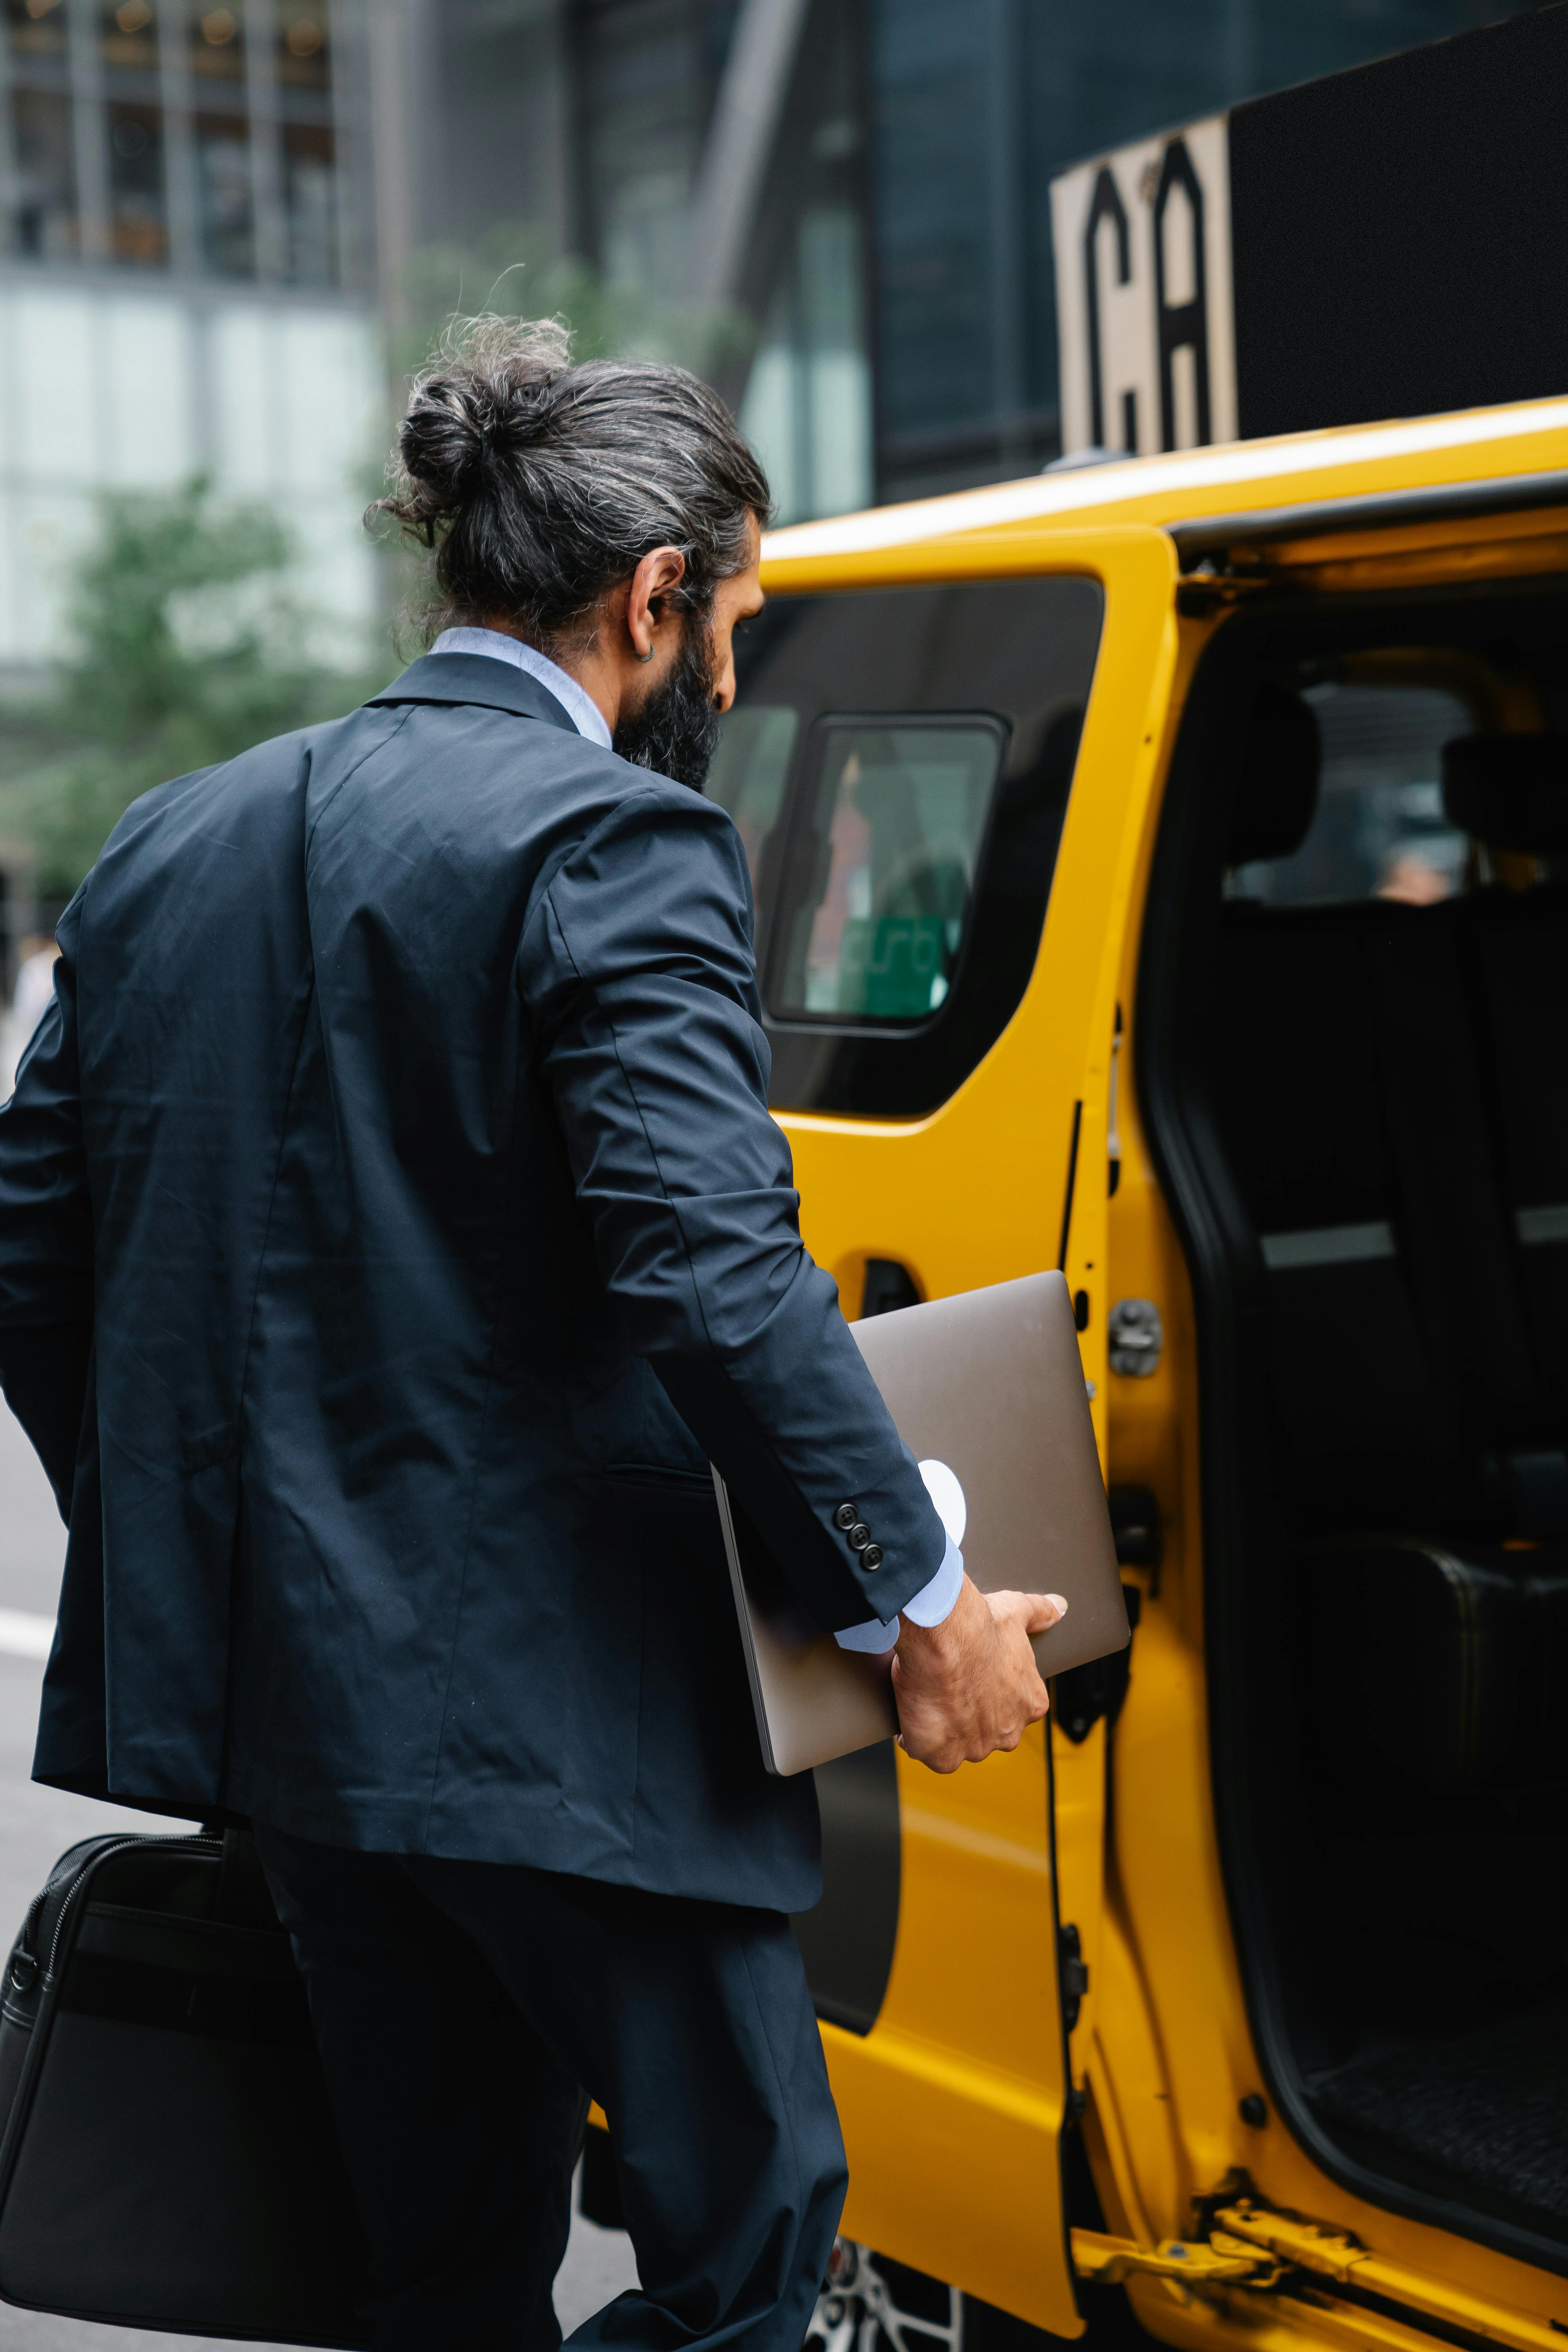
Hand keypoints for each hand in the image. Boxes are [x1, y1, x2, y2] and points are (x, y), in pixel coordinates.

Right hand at [890, 1576, 1066, 1773]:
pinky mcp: (942, 1755)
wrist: (944, 1637)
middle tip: (950, 1686)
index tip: (974, 1677)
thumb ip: (1040, 1612)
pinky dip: (918, 1740)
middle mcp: (1008, 1732)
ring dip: (944, 1728)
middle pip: (988, 1732)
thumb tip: (1058, 1608)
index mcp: (1031, 1704)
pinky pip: (930, 1754)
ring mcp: (975, 1748)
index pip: (1014, 1708)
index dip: (991, 1693)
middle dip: (971, 1715)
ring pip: (959, 1744)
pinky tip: (912, 1717)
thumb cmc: (979, 1627)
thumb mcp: (1016, 1611)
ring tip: (928, 1697)